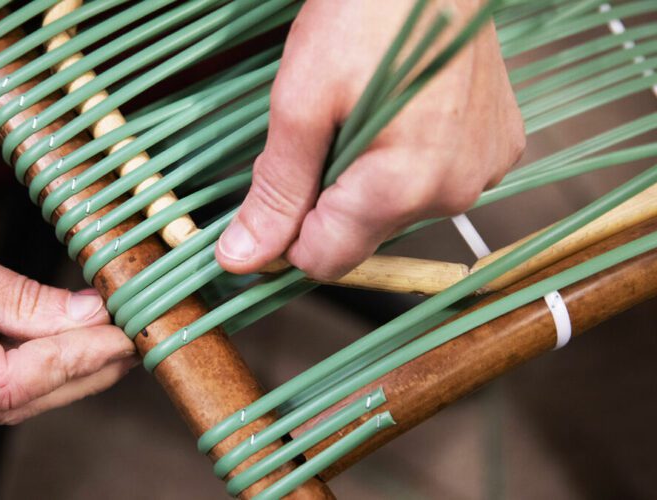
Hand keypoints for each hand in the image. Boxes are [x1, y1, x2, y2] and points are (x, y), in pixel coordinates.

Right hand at [0, 135, 135, 423]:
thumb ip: (23, 300)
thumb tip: (91, 317)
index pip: (8, 384)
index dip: (74, 362)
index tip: (122, 336)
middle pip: (8, 401)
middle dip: (77, 374)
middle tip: (130, 343)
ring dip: (58, 372)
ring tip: (109, 344)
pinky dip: (28, 364)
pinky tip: (64, 344)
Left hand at [216, 0, 524, 279]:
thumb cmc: (362, 13)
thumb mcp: (300, 103)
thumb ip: (276, 191)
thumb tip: (240, 260)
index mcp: (401, 189)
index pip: (324, 260)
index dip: (288, 230)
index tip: (281, 181)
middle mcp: (453, 193)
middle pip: (360, 235)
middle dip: (330, 195)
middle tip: (328, 126)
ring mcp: (484, 171)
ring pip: (396, 210)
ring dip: (369, 176)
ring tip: (371, 109)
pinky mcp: (501, 149)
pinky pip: (436, 181)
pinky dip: (410, 159)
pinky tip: (407, 111)